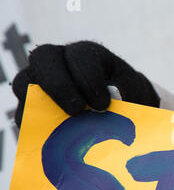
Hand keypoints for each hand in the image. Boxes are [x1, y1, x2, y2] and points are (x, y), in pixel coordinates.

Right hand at [12, 41, 159, 126]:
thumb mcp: (133, 90)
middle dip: (60, 86)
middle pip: (44, 58)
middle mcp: (59, 59)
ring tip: (59, 125)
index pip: (81, 56)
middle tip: (77, 112)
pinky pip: (23, 109)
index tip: (103, 105)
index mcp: (87, 53)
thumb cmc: (125, 93)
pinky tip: (51, 137)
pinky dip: (33, 123)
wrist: (117, 103)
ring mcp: (40, 78)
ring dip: (39, 104)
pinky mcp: (32, 101)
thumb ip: (128, 93)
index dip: (90, 81)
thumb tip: (117, 99)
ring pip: (24, 81)